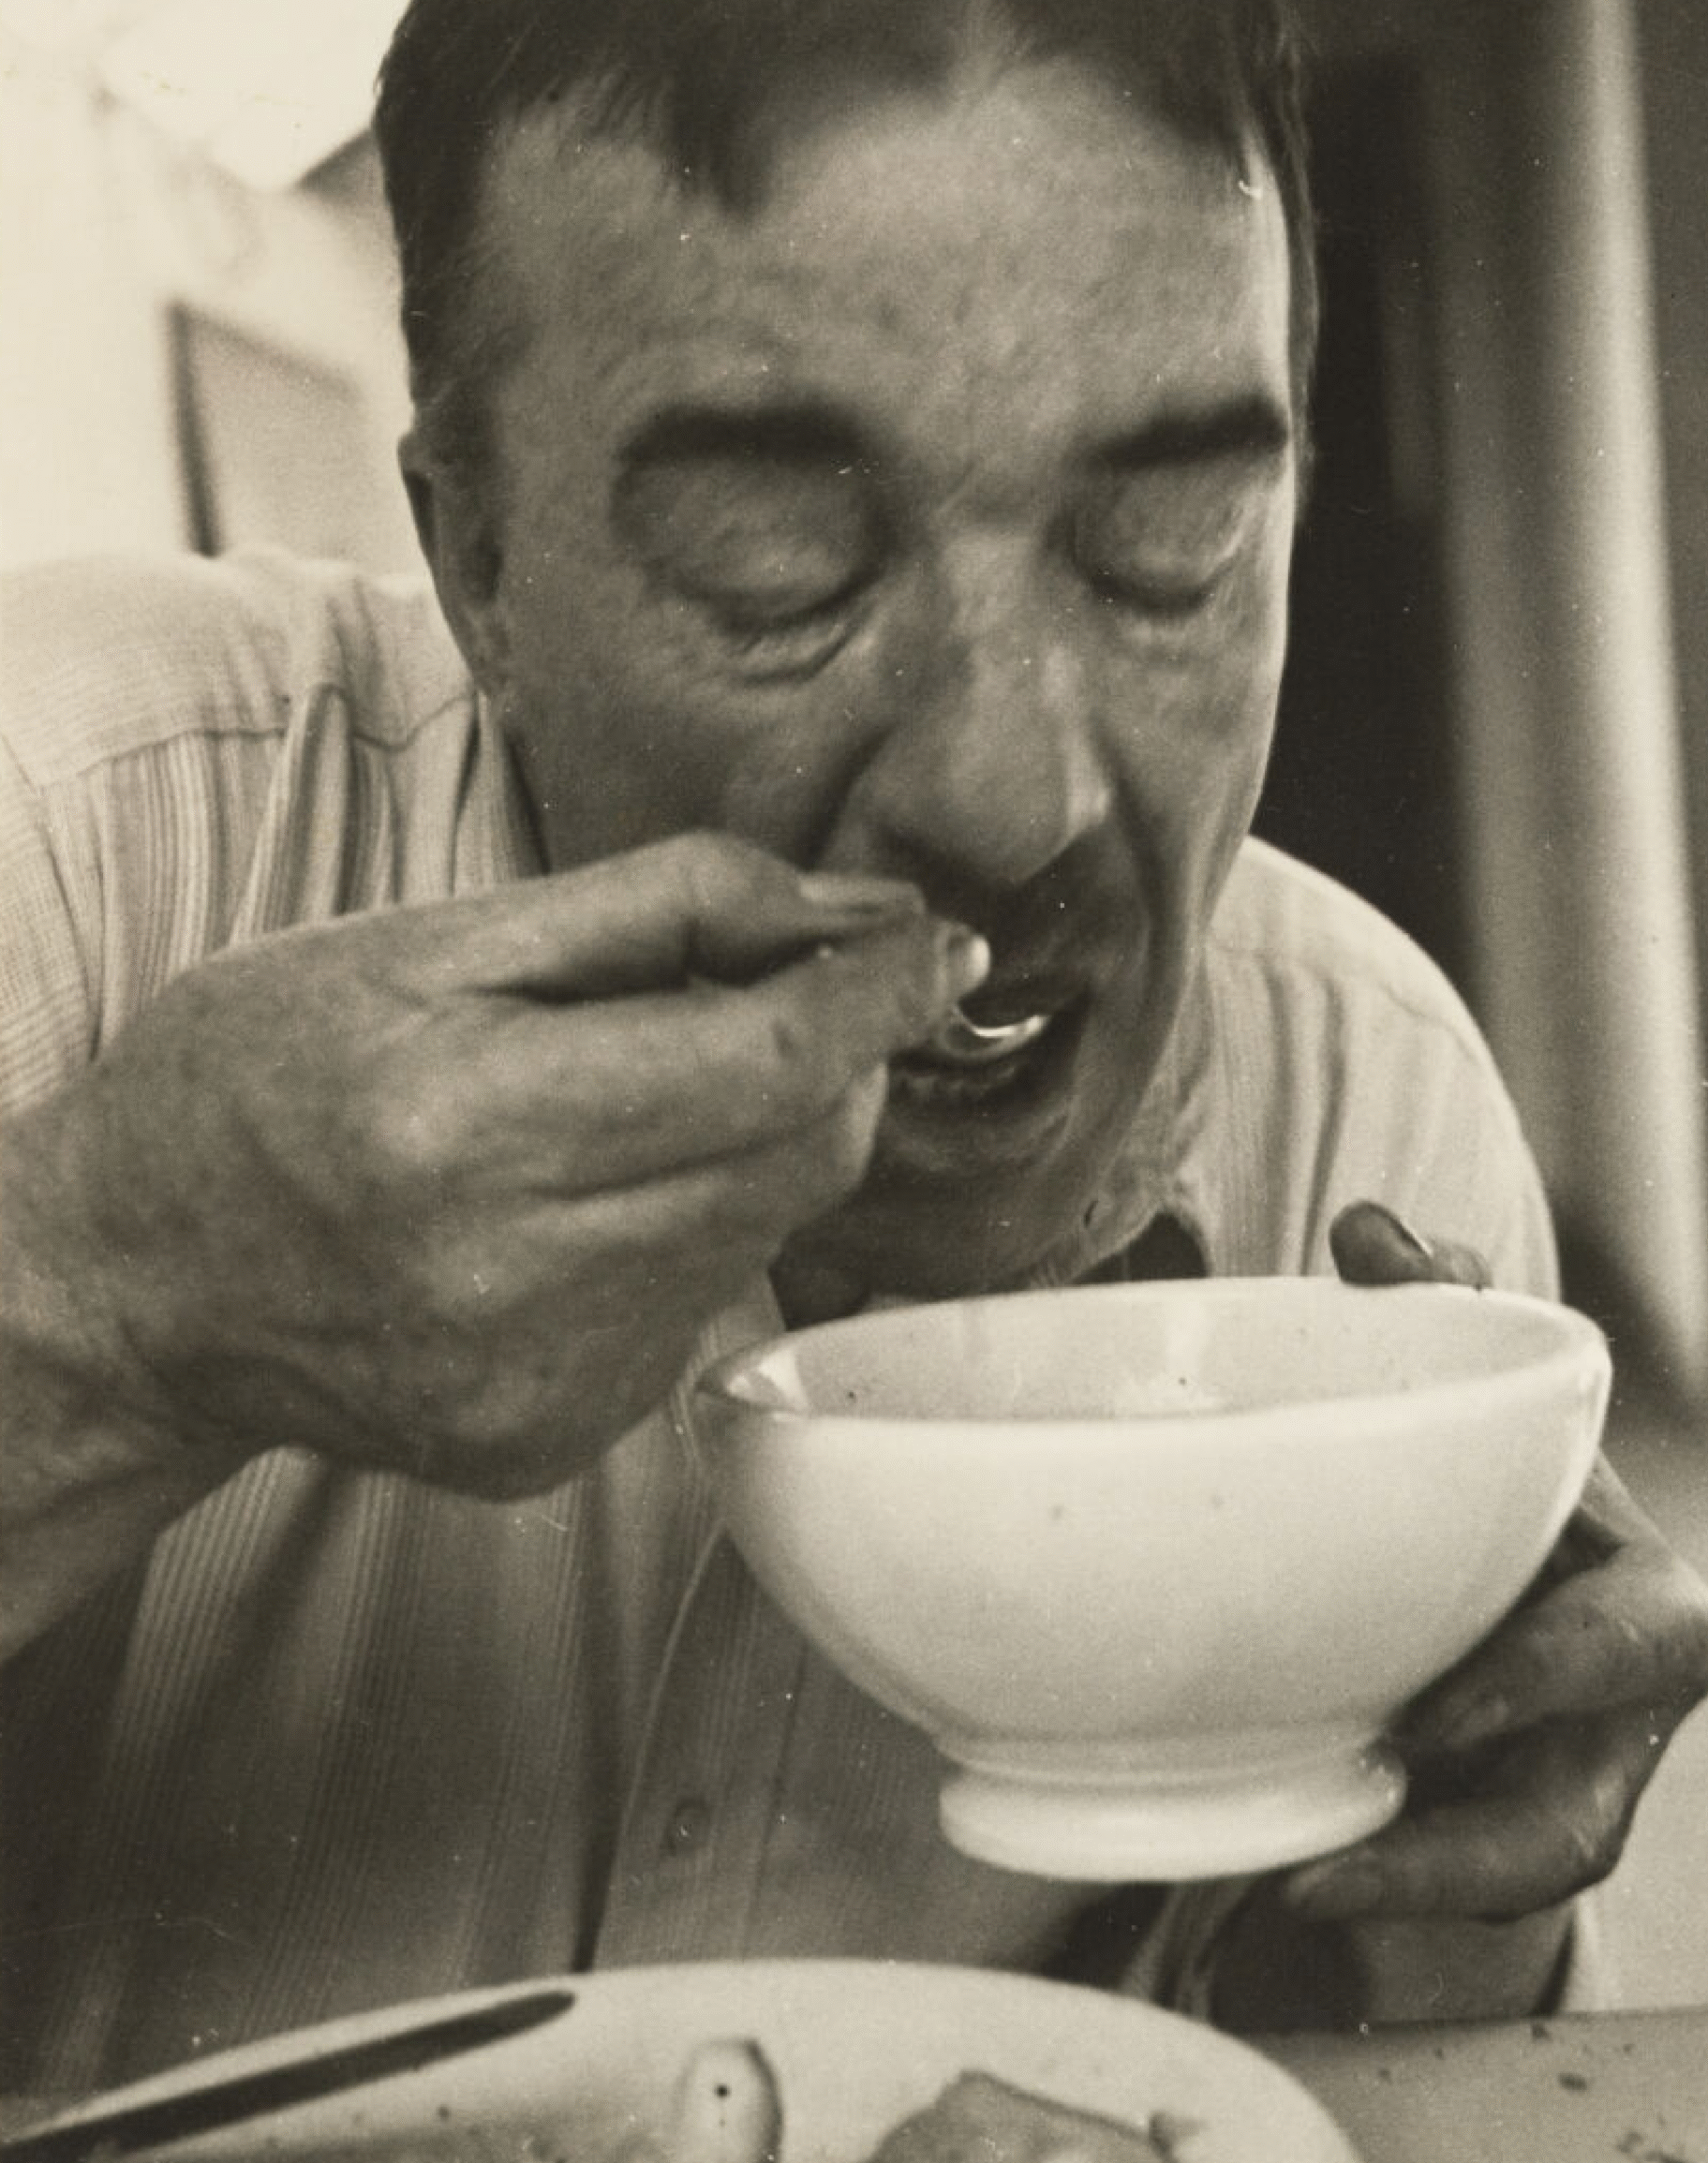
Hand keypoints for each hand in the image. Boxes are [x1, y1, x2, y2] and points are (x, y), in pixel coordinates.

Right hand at [7, 833, 984, 1501]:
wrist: (135, 1281)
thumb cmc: (261, 1075)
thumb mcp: (430, 937)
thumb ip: (661, 906)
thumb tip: (850, 910)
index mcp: (464, 1120)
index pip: (766, 1059)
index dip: (878, 992)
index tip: (934, 942)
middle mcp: (509, 1274)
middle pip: (798, 1155)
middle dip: (841, 1058)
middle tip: (811, 990)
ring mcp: (538, 1379)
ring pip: (767, 1231)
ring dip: (769, 1138)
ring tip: (666, 1082)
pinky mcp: (551, 1440)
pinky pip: (700, 1308)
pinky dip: (696, 1225)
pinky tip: (596, 1193)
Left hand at [1286, 1200, 1707, 1928]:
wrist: (1505, 1607)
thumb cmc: (1506, 1499)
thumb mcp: (1479, 1410)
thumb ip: (1438, 1313)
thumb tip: (1370, 1228)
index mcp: (1643, 1601)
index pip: (1637, 1644)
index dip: (1541, 1683)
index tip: (1427, 1718)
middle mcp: (1618, 1719)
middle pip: (1580, 1815)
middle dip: (1466, 1843)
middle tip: (1345, 1832)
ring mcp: (1568, 1796)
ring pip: (1517, 1879)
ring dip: (1404, 1885)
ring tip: (1294, 1882)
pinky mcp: (1506, 1852)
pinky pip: (1453, 1903)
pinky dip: (1374, 1896)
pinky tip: (1279, 1889)